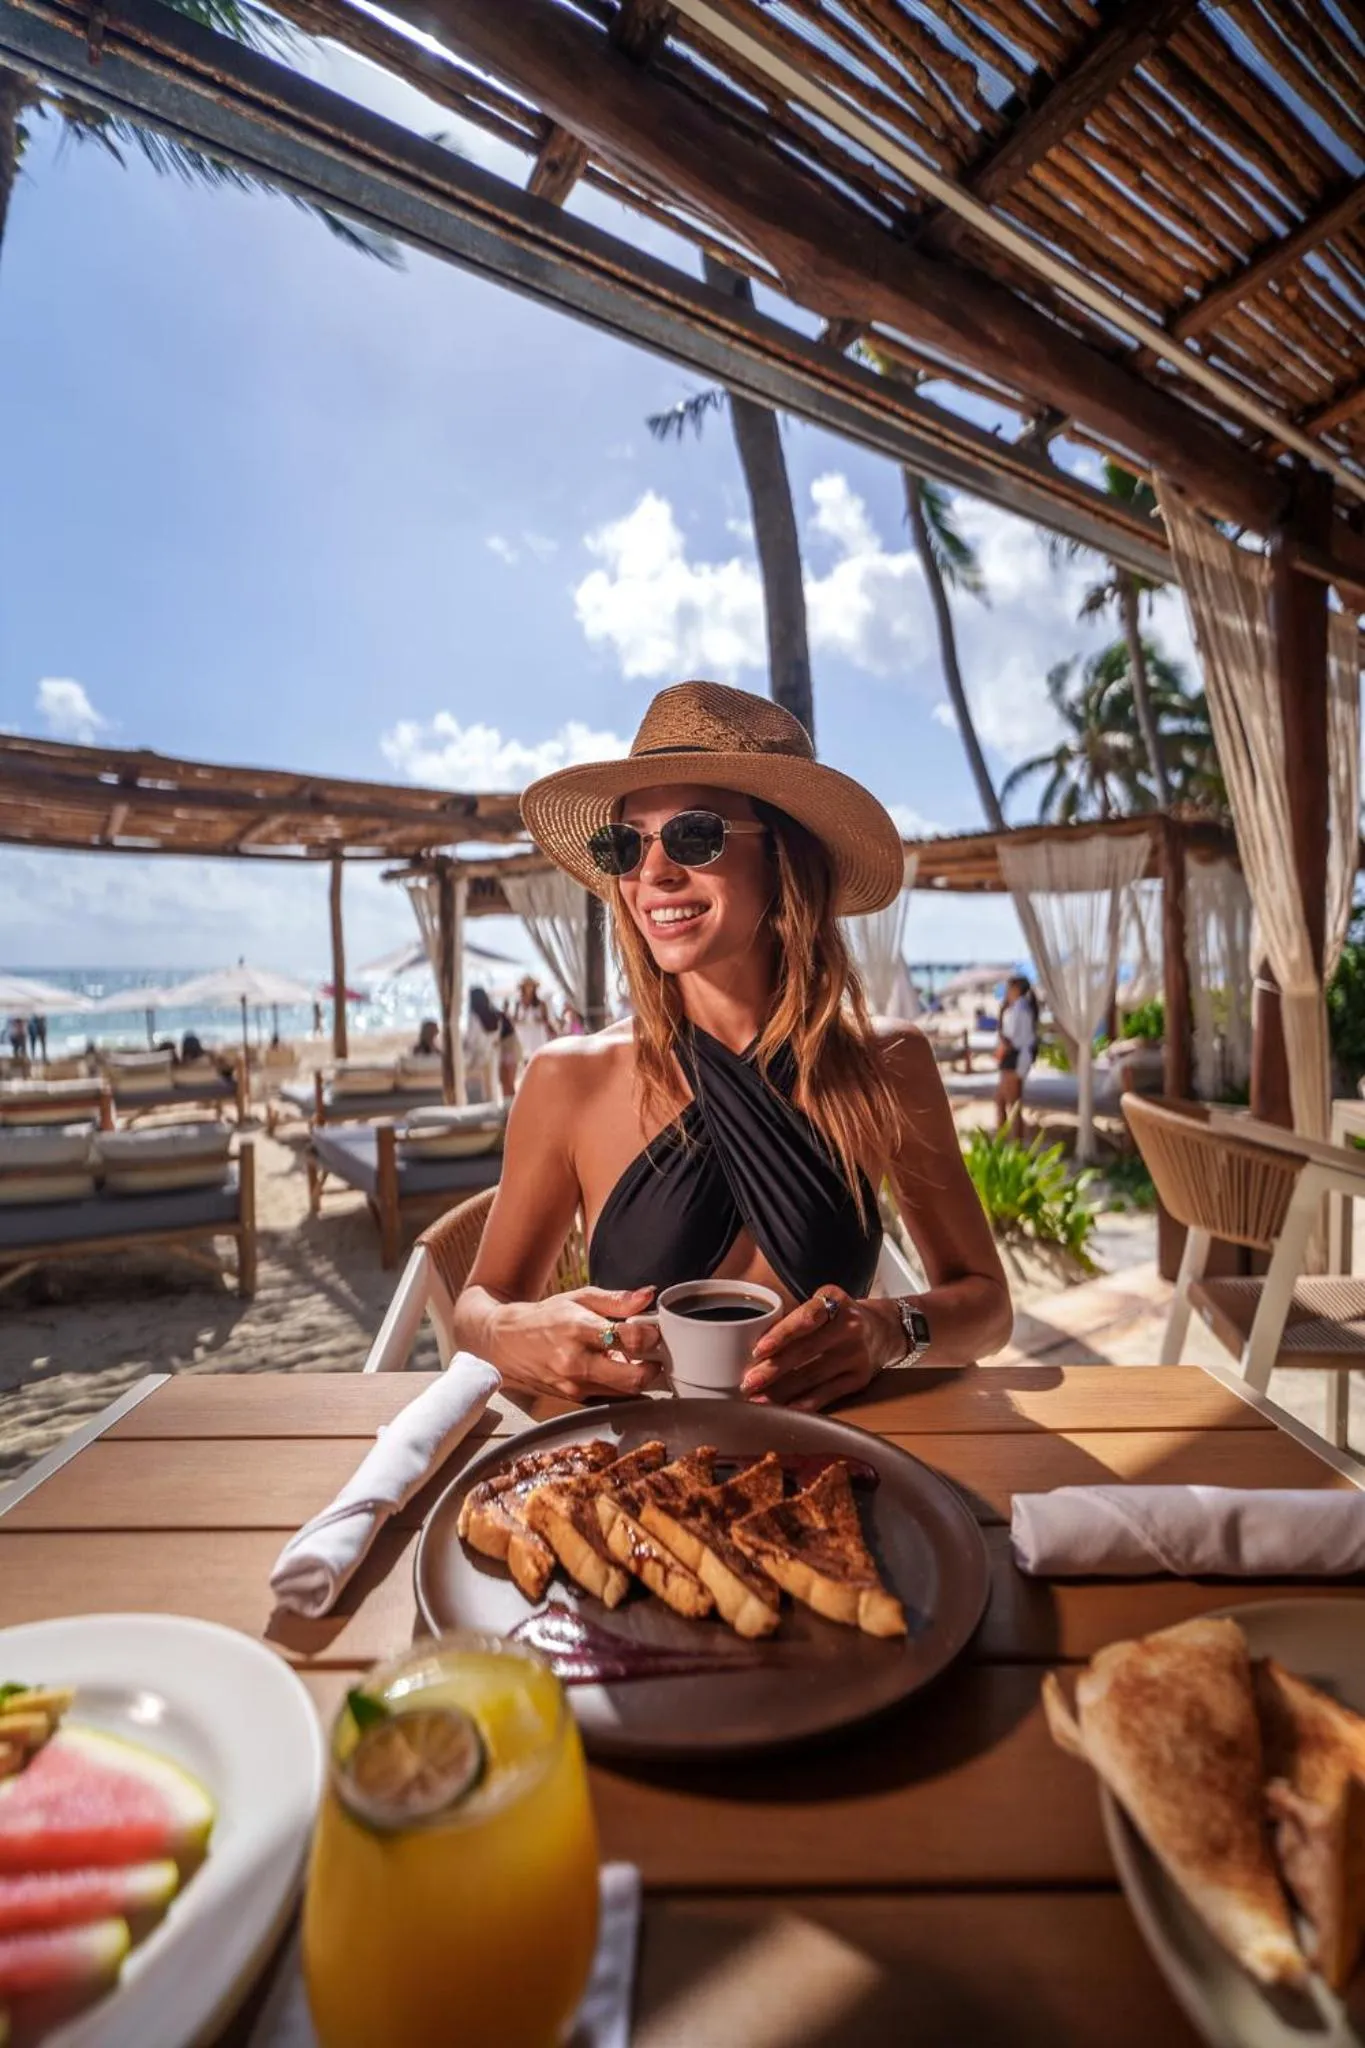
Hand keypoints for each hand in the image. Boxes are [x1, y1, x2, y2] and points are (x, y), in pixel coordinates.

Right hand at [496, 1286, 662, 1401]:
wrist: (506, 1343)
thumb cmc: (545, 1318)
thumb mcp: (579, 1298)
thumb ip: (616, 1300)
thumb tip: (648, 1296)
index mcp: (578, 1329)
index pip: (628, 1339)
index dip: (650, 1335)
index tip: (653, 1331)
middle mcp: (576, 1362)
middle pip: (632, 1378)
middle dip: (652, 1367)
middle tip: (654, 1354)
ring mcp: (574, 1385)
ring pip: (625, 1392)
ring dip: (638, 1377)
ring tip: (635, 1359)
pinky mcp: (574, 1399)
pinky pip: (610, 1396)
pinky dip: (620, 1385)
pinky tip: (616, 1369)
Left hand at [740, 1286, 895, 1411]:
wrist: (884, 1330)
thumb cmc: (839, 1317)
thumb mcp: (823, 1303)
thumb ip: (795, 1317)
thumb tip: (751, 1344)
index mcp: (836, 1300)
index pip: (806, 1317)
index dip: (781, 1334)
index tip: (759, 1349)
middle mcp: (850, 1326)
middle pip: (806, 1350)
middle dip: (773, 1369)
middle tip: (748, 1381)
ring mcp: (857, 1354)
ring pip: (813, 1376)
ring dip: (782, 1390)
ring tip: (758, 1399)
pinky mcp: (860, 1378)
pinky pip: (827, 1394)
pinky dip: (804, 1404)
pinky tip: (785, 1409)